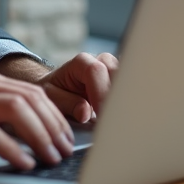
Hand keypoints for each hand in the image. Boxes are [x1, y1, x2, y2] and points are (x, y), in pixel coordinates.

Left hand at [0, 52, 119, 123]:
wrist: (57, 90)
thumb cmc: (54, 93)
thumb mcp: (52, 98)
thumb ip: (67, 103)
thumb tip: (85, 112)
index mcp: (80, 63)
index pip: (96, 71)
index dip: (100, 93)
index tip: (102, 115)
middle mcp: (100, 62)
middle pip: (118, 72)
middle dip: (117, 97)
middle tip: (115, 121)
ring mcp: (114, 71)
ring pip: (129, 79)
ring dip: (126, 99)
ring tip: (121, 120)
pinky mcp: (122, 82)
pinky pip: (132, 88)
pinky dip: (130, 101)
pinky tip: (127, 117)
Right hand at [0, 66, 74, 169]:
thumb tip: (32, 131)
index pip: (31, 90)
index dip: (55, 113)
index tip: (67, 136)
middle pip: (29, 98)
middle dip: (54, 126)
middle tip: (65, 150)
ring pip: (16, 111)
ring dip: (40, 136)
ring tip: (50, 157)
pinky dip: (13, 149)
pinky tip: (23, 163)